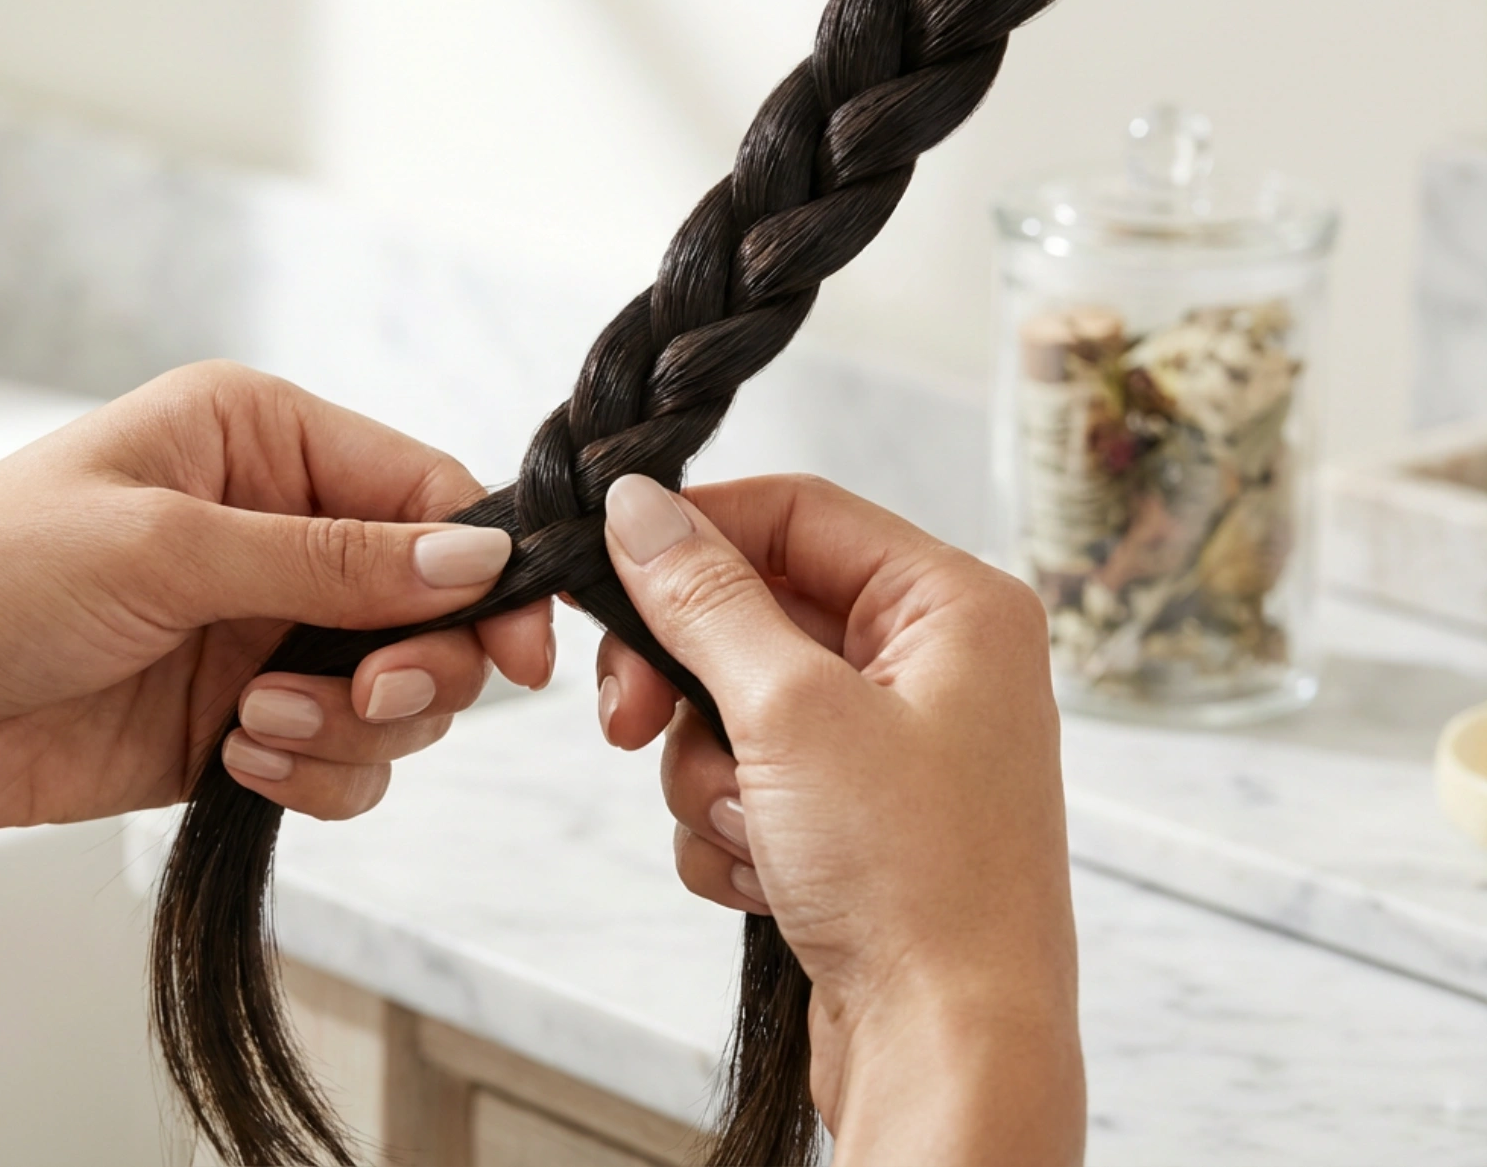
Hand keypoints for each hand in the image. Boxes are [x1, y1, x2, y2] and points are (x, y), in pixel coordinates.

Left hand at [0, 361, 549, 990]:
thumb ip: (334, 561)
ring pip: (400, 693)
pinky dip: (314, 771)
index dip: (486, 567)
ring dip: (351, 723)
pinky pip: (343, 758)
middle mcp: (280, 533)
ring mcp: (266, 632)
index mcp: (264, 442)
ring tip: (256, 724)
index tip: (519, 645)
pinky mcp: (245, 721)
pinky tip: (238, 759)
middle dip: (417, 662)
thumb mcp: (170, 545)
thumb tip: (478, 559)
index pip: (429, 493)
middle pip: (434, 605)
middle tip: (369, 693)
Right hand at [596, 474, 1081, 1166]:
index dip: (694, 534)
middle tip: (630, 722)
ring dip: (708, 774)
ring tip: (748, 832)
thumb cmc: (915, 881)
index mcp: (952, 607)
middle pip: (752, 613)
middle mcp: (931, 665)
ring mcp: (890, 747)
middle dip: (686, 683)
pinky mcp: (852, 820)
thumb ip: (704, 599)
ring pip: (733, 706)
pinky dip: (729, 830)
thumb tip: (639, 506)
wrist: (948, 1050)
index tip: (604, 568)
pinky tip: (766, 880)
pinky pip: (745, 783)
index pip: (796, 512)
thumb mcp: (791, 714)